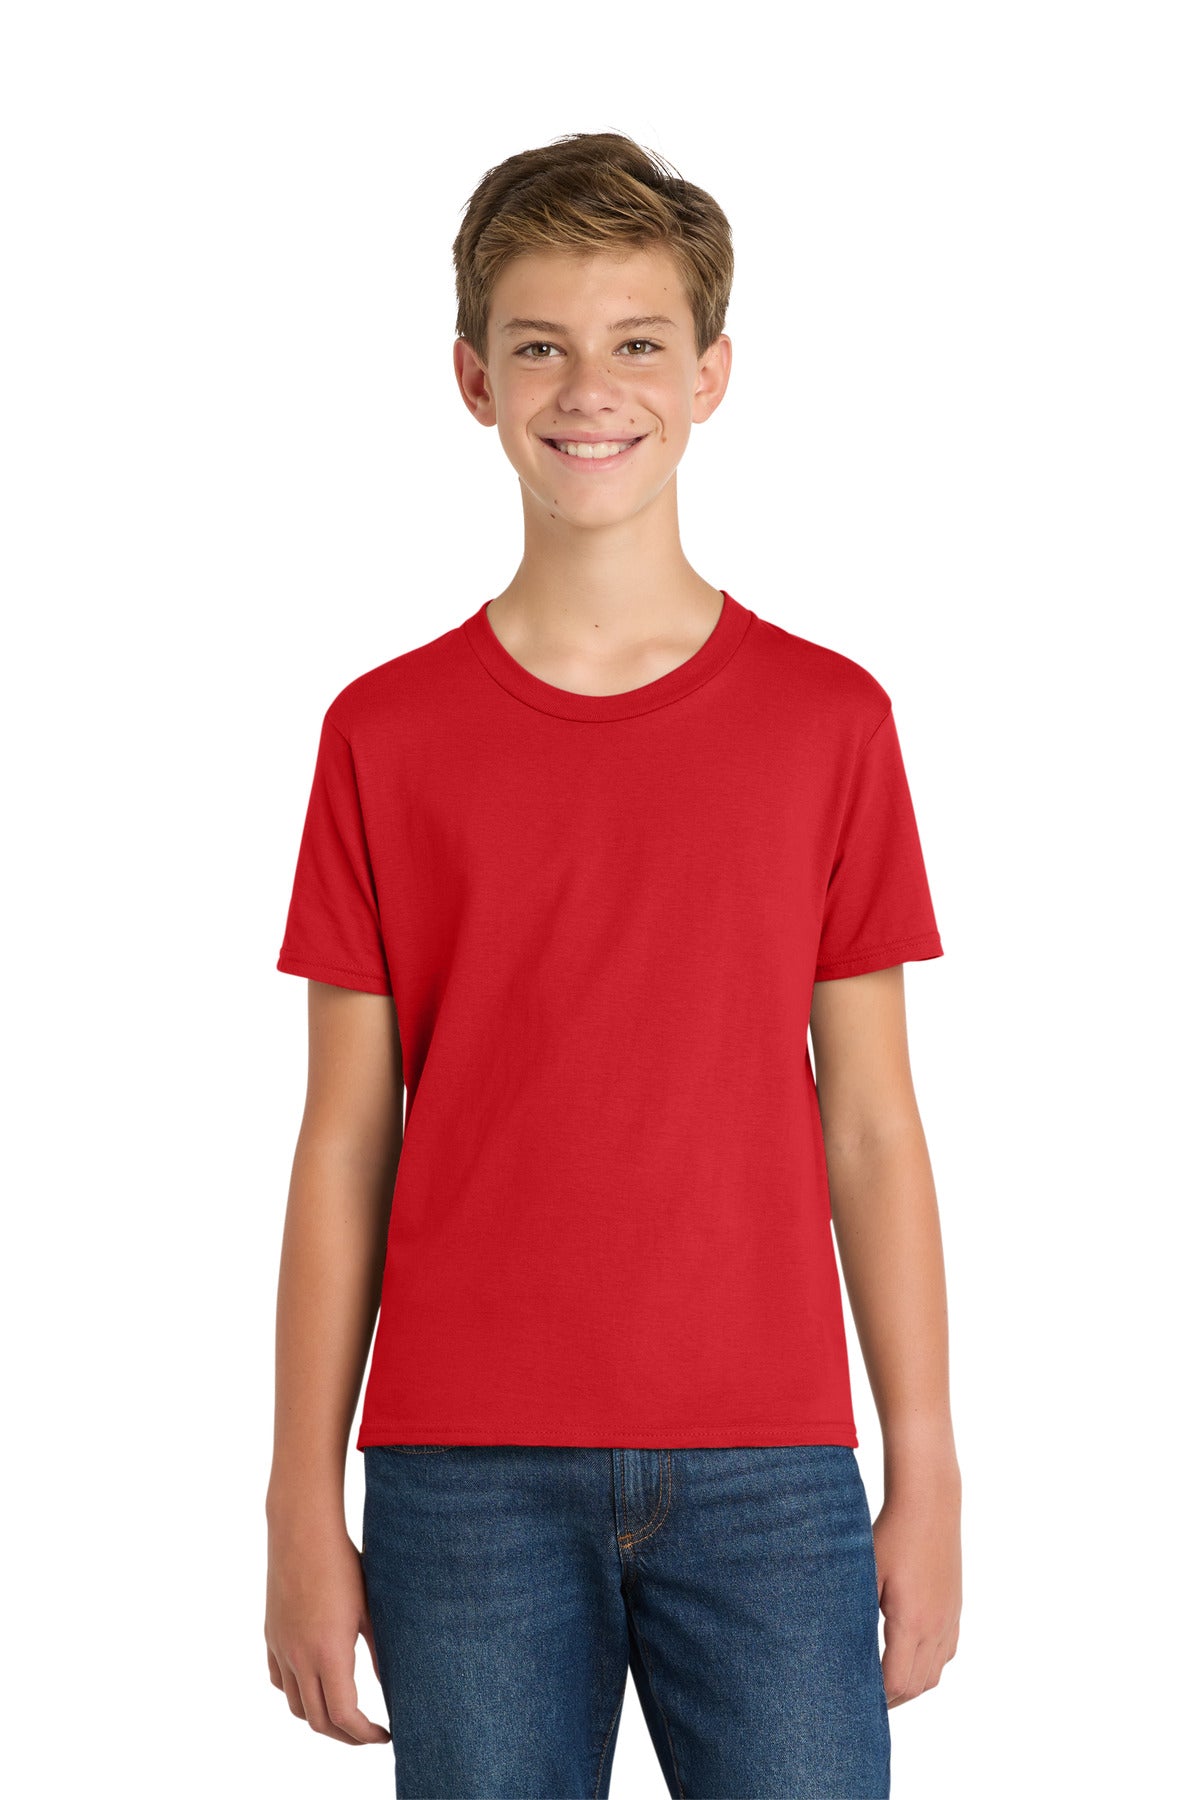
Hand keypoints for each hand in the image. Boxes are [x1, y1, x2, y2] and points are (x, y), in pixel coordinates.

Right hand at [265, 1515, 390, 1744]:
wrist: (302, 1530)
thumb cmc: (343, 1564)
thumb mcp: (370, 1609)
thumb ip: (380, 1652)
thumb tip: (395, 1686)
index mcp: (328, 1653)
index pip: (344, 1716)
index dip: (365, 1735)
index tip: (385, 1735)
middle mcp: (299, 1658)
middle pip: (318, 1721)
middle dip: (346, 1736)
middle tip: (368, 1733)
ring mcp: (281, 1648)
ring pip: (295, 1706)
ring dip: (320, 1718)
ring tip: (344, 1714)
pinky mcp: (271, 1635)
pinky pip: (279, 1680)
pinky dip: (296, 1694)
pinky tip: (314, 1684)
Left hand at [873, 1476, 961, 1706]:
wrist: (929, 1504)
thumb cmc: (891, 1534)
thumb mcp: (865, 1573)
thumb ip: (858, 1614)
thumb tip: (841, 1646)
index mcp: (912, 1622)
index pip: (897, 1682)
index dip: (878, 1697)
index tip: (857, 1698)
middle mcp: (936, 1627)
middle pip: (918, 1685)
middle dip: (893, 1698)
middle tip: (866, 1701)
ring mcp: (949, 1619)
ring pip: (936, 1673)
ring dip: (912, 1684)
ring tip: (887, 1685)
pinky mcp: (955, 1608)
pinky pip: (947, 1653)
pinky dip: (929, 1666)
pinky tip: (910, 1657)